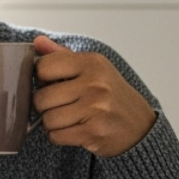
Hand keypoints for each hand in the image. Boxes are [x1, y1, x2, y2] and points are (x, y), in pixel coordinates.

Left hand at [32, 34, 156, 158]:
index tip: (51, 84)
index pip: (43, 67)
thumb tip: (38, 41)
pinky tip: (72, 130)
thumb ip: (63, 55)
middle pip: (41, 97)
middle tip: (59, 106)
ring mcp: (95, 108)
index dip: (41, 79)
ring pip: (48, 119)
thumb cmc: (112, 96)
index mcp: (92, 63)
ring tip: (68, 119)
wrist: (140, 126)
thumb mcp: (92, 69)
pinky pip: (56, 136)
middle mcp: (94, 83)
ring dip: (52, 124)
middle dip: (44, 106)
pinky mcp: (94, 131)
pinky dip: (58, 136)